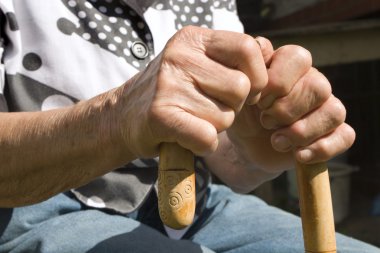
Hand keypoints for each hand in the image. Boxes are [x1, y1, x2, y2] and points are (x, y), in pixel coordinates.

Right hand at [113, 26, 267, 157]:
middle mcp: (178, 56)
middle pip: (241, 88)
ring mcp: (167, 85)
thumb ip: (231, 59)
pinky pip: (208, 137)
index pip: (248, 48)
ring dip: (216, 127)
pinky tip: (187, 138)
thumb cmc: (171, 93)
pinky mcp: (159, 116)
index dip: (258, 76)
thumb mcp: (197, 64)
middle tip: (209, 108)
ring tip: (192, 120)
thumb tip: (269, 54)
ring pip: (226, 116)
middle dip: (234, 107)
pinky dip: (204, 145)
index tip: (247, 91)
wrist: (123, 117)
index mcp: (192, 39)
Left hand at [227, 38, 355, 171]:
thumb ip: (246, 68)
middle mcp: (311, 81)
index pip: (298, 57)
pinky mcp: (331, 133)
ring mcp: (324, 107)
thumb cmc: (241, 114)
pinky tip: (298, 155)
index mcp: (288, 65)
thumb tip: (260, 44)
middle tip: (265, 121)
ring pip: (335, 111)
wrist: (244, 146)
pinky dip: (321, 149)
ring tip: (276, 141)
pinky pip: (345, 135)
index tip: (255, 101)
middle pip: (318, 86)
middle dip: (286, 110)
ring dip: (301, 132)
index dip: (276, 82)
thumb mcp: (236, 93)